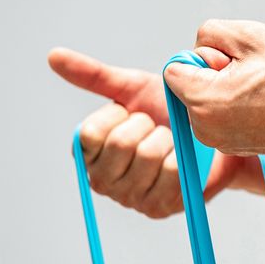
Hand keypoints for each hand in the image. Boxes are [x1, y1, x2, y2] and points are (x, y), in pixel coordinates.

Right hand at [49, 47, 264, 217]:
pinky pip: (172, 171)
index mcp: (88, 153)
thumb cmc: (167, 112)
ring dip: (167, 138)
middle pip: (120, 144)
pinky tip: (184, 156)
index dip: (116, 115)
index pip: (89, 133)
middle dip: (146, 124)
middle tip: (156, 126)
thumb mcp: (132, 89)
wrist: (211, 134)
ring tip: (171, 140)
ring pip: (148, 156)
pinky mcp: (159, 208)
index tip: (131, 112)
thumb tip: (53, 56)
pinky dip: (183, 155)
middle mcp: (102, 180)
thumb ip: (93, 76)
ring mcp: (130, 199)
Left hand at [162, 20, 264, 154]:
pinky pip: (224, 118)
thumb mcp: (249, 34)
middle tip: (254, 73)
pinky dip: (239, 107)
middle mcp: (206, 130)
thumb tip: (196, 54)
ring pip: (207, 103)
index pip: (175, 69)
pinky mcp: (239, 148)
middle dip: (213, 75)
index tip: (234, 60)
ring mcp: (223, 143)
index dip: (204, 56)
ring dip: (227, 90)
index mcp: (204, 102)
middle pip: (189, 88)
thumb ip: (208, 34)